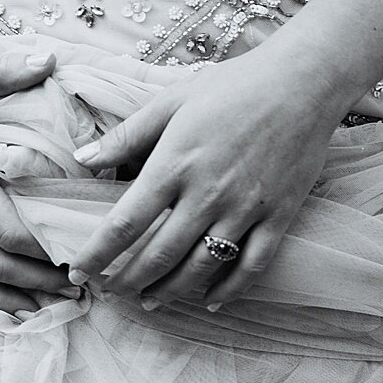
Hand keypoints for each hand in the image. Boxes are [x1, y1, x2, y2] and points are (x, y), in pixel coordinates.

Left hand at [68, 48, 339, 308]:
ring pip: (200, 267)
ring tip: (149, 300)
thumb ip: (126, 136)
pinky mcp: (278, 216)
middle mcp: (206, 194)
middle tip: (110, 292)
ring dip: (170, 291)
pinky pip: (250, 266)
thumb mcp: (171, 101)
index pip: (124, 223)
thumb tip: (82, 159)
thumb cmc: (233, 86)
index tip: (78, 272)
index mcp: (174, 164)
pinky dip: (228, 290)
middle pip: (158, 255)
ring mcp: (245, 209)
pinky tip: (210, 301)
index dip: (97, 254)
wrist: (304, 81)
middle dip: (128, 280)